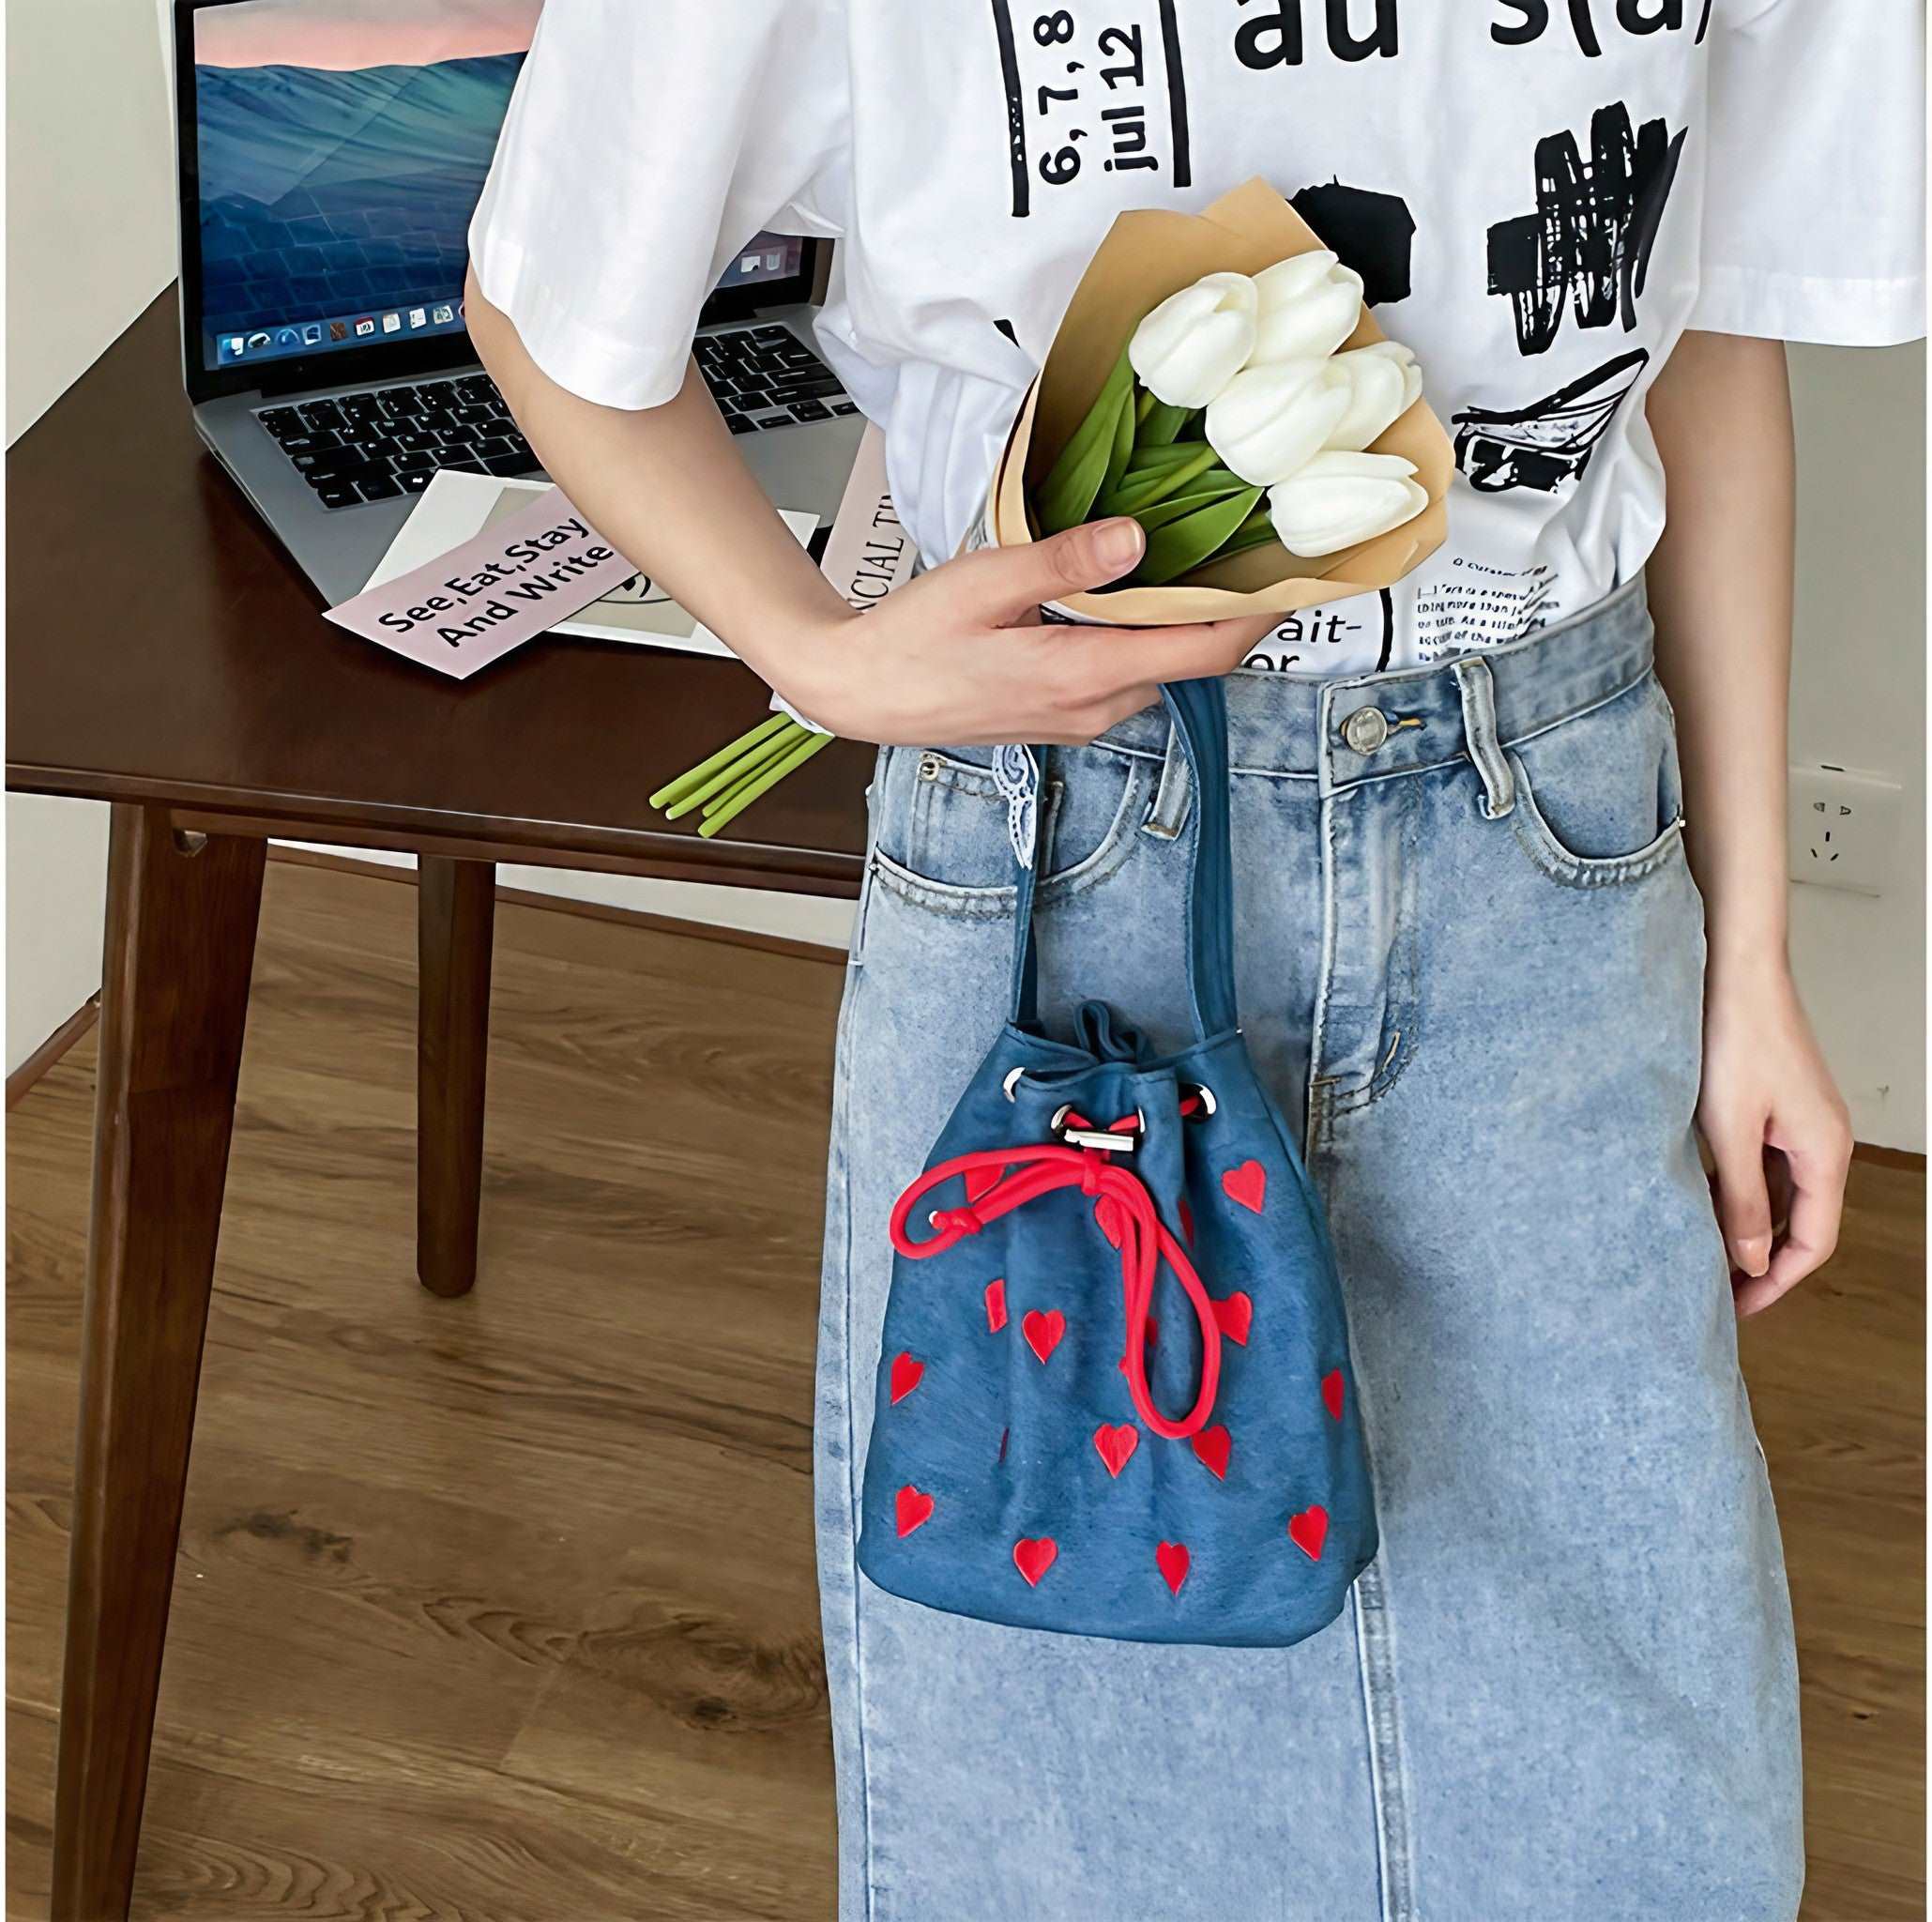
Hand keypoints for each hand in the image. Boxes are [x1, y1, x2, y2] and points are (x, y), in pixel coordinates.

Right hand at [771, 517, 1278, 745]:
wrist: (861, 692)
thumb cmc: (912, 638)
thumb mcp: (985, 582)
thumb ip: (1065, 561)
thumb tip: (1138, 539)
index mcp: (1085, 675)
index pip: (1206, 650)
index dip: (1260, 615)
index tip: (1295, 574)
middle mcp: (1095, 708)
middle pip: (1192, 660)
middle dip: (1223, 610)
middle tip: (1243, 544)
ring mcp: (1080, 719)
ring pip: (1158, 667)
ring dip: (1177, 624)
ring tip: (1187, 560)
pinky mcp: (1063, 717)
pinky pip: (1124, 676)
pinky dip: (1140, 639)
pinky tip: (1121, 598)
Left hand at [1698, 954, 1852, 1315]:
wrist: (1735, 968)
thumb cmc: (1733, 1038)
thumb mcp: (1730, 1128)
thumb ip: (1742, 1197)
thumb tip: (1751, 1259)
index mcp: (1823, 1152)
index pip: (1811, 1242)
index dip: (1774, 1281)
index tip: (1736, 1309)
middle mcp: (1823, 1140)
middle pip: (1801, 1221)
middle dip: (1761, 1260)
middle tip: (1716, 1291)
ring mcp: (1802, 1120)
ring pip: (1782, 1193)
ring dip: (1749, 1224)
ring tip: (1704, 1252)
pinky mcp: (1779, 1102)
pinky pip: (1768, 1163)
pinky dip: (1742, 1188)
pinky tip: (1704, 1197)